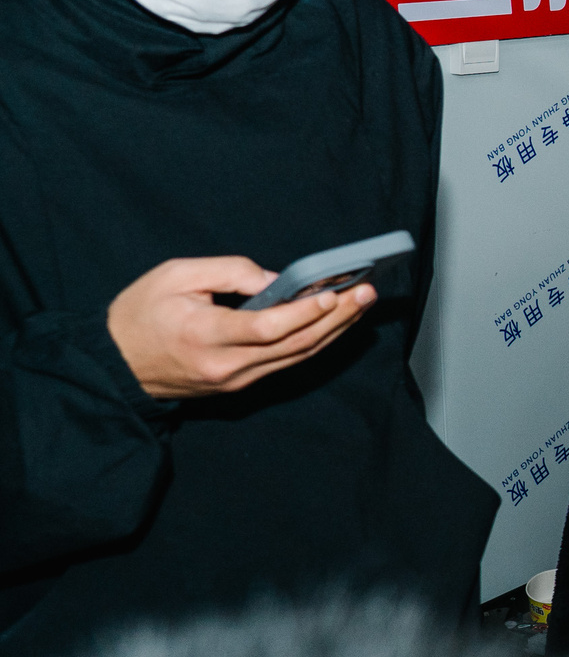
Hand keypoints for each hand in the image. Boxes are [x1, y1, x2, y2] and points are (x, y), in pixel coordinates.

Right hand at [108, 256, 375, 399]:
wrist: (115, 364)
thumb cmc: (140, 313)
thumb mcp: (175, 275)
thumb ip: (228, 271)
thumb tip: (276, 279)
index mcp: (203, 335)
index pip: (266, 328)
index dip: (304, 312)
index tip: (334, 293)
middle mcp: (224, 365)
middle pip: (292, 344)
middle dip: (335, 318)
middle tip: (367, 293)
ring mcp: (234, 380)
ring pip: (296, 356)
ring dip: (333, 331)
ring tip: (361, 304)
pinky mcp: (239, 384)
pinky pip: (285, 363)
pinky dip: (313, 342)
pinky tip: (335, 323)